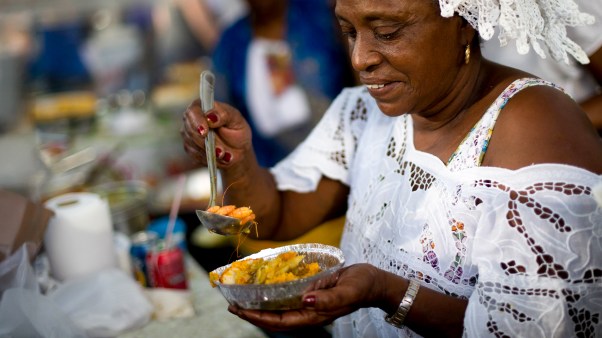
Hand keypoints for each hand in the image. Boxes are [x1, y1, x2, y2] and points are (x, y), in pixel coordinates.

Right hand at [180, 99, 252, 166]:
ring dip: (209, 152)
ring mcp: (189, 135)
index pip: (193, 111)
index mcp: (203, 107)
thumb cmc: (237, 130)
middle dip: (205, 142)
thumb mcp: (237, 120)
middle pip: (190, 130)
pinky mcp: (190, 149)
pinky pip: (195, 155)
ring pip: (192, 145)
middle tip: (220, 151)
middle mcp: (192, 119)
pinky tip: (220, 158)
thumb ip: (225, 115)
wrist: (237, 150)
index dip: (197, 121)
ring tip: (225, 155)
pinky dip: (209, 158)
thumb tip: (210, 116)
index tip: (205, 132)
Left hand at [227, 263, 384, 331]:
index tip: (240, 309)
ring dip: (260, 305)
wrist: (373, 281)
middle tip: (232, 304)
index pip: (279, 322)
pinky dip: (273, 294)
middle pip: (274, 318)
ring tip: (242, 297)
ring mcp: (309, 305)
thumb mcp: (347, 291)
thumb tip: (305, 300)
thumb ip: (328, 298)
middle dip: (252, 313)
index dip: (258, 317)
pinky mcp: (311, 294)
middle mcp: (307, 313)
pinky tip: (264, 287)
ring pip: (278, 309)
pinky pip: (287, 298)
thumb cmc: (361, 286)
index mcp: (313, 317)